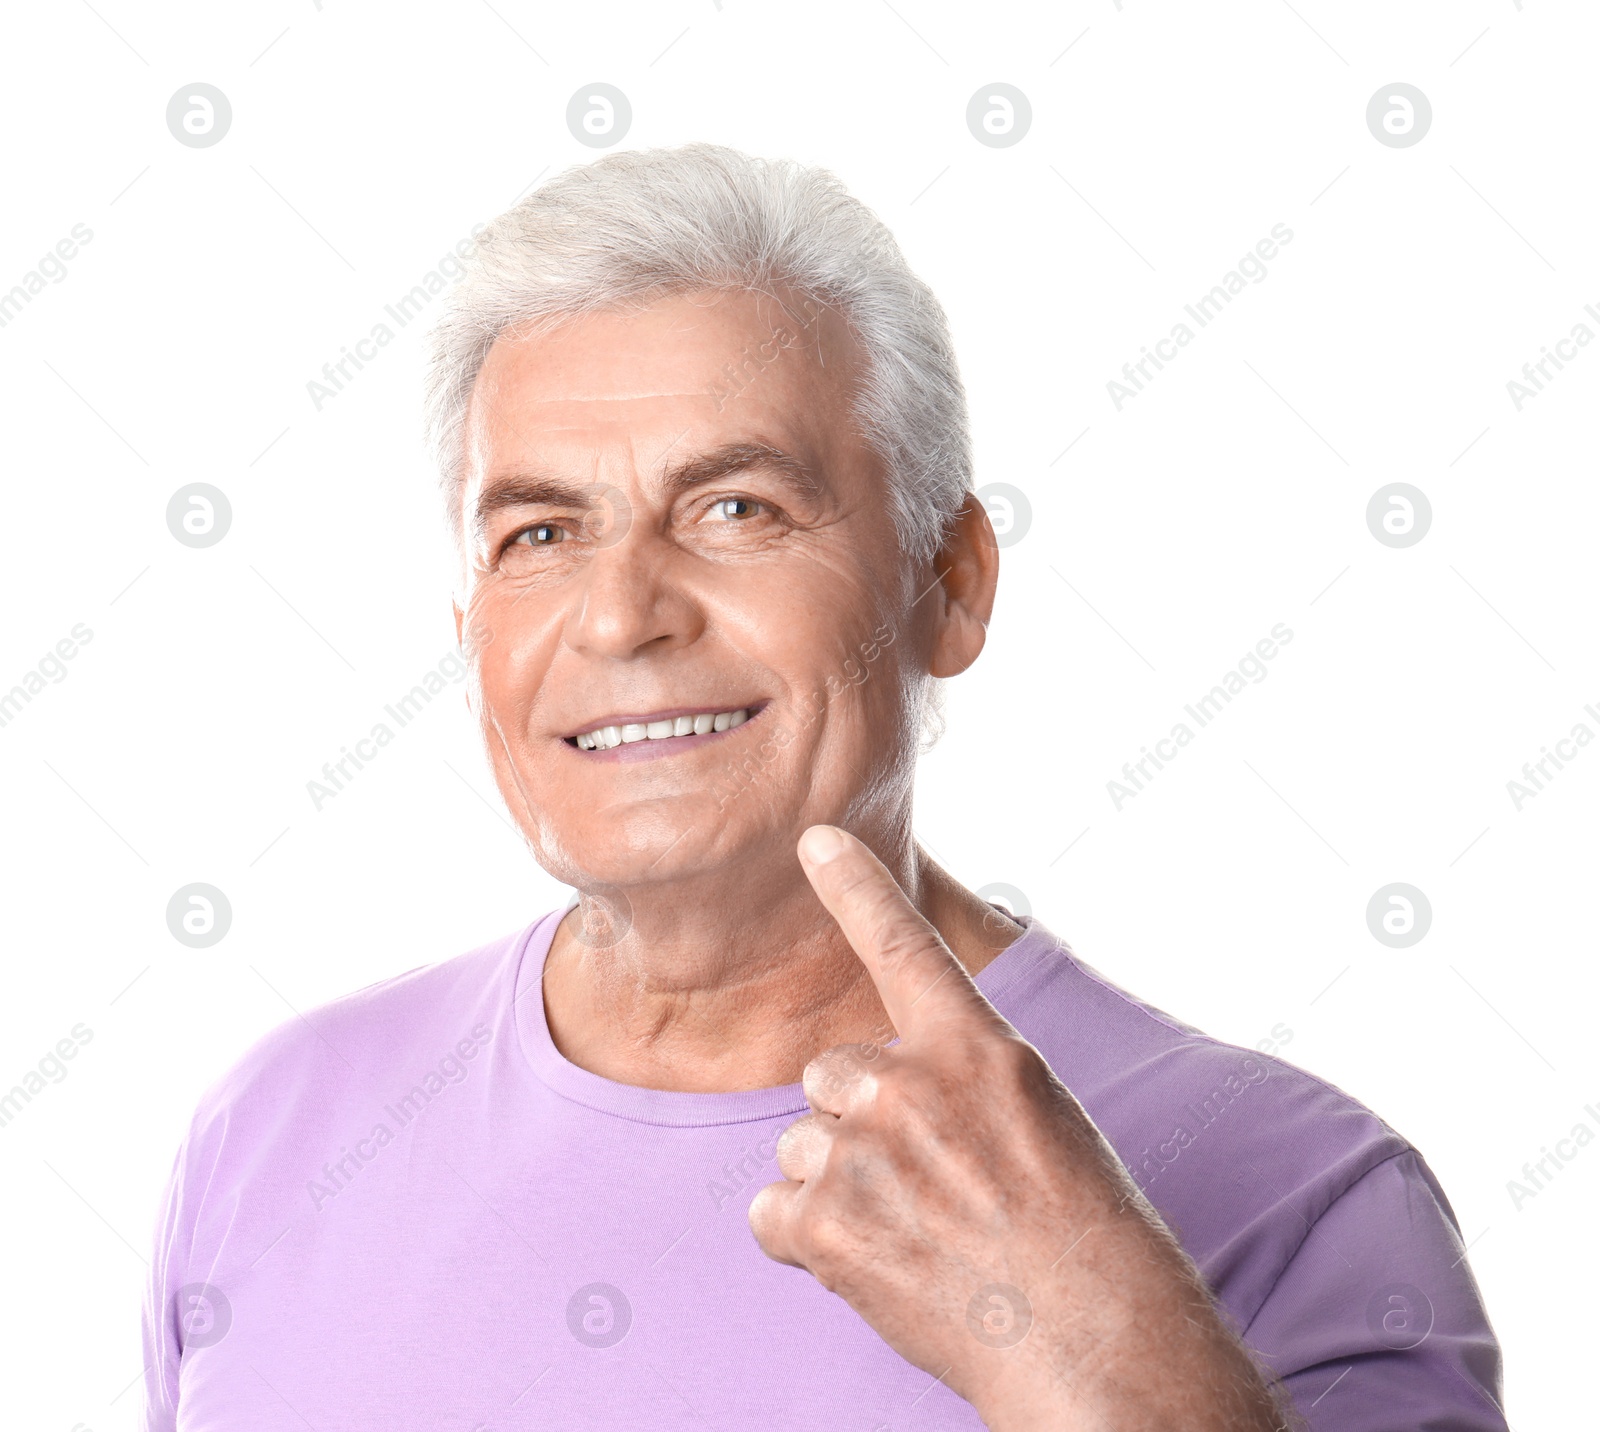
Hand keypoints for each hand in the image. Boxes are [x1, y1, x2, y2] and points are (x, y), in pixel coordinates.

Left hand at [747, 825, 1286, 1431]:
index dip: (856, 886)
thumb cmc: (1083, 1233)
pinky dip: (808, 1243)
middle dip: (856, 1123)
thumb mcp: (1039, 1116)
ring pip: (800, 1147)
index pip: (903, 945)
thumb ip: (960, 1079)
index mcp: (974, 1048)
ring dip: (837, 1186)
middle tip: (924, 1184)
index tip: (816, 838)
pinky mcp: (826, 1223)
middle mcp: (908, 1084)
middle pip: (828, 1077)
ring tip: (912, 1232)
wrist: (1092, 1340)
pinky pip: (774, 1215)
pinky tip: (872, 1266)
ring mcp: (862, 1152)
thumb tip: (879, 1083)